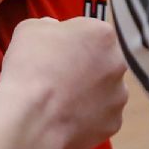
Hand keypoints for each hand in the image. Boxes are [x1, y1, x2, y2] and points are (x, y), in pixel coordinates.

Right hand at [0, 17, 126, 148]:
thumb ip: (49, 25)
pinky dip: (87, 116)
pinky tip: (65, 116)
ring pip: (104, 89)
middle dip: (84, 66)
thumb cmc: (30, 68)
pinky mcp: (113, 123)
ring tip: (59, 100)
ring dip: (88, 91)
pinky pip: (101, 116)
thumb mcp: (30, 28)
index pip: (90, 32)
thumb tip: (55, 33)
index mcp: (102, 34)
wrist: (31, 117)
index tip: (55, 51)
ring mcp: (118, 96)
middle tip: (58, 75)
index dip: (70, 41)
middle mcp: (117, 63)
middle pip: (101, 60)